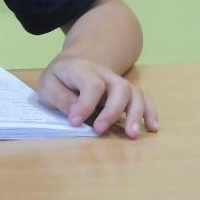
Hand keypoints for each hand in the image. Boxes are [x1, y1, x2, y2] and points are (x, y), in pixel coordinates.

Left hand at [35, 56, 158, 137]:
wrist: (75, 64)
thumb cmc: (60, 79)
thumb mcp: (48, 85)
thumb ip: (60, 97)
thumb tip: (75, 113)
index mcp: (82, 70)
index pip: (91, 84)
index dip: (85, 104)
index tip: (74, 122)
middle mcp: (104, 74)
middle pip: (119, 87)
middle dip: (112, 111)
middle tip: (99, 130)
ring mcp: (117, 82)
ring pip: (134, 93)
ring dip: (135, 114)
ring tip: (132, 134)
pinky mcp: (127, 92)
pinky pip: (144, 98)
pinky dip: (150, 112)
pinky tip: (151, 127)